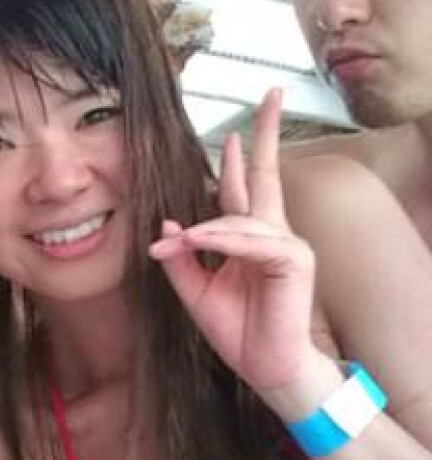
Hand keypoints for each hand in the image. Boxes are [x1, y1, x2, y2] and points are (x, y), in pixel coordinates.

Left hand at [149, 89, 316, 399]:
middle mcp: (271, 233)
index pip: (246, 188)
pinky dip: (221, 240)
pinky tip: (199, 242)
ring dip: (203, 231)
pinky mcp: (294, 259)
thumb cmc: (238, 332)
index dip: (239, 159)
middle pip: (268, 173)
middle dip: (267, 132)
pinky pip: (250, 241)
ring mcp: (286, 244)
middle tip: (272, 92)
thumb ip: (181, 257)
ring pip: (239, 218)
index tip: (234, 132)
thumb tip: (166, 224)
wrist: (266, 367)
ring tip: (178, 244)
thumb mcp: (195, 291)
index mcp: (250, 237)